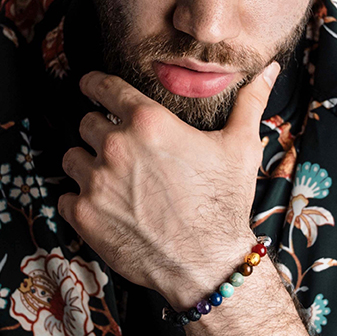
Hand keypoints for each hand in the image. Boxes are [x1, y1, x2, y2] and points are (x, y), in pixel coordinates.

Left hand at [57, 64, 280, 305]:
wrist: (207, 264)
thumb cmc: (224, 203)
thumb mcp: (241, 147)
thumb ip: (250, 102)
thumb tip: (270, 71)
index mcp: (148, 121)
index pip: (102, 86)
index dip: (93, 84)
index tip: (89, 87)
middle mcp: (116, 146)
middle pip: (86, 123)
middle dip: (99, 132)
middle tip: (119, 150)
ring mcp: (96, 182)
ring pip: (72, 158)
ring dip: (87, 165)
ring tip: (110, 180)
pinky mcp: (85, 215)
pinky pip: (66, 196)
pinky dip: (80, 200)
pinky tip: (104, 207)